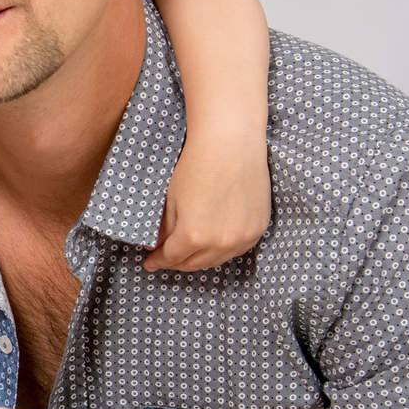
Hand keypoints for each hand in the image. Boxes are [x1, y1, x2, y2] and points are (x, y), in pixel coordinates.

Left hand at [145, 127, 270, 271]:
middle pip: (194, 264)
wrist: (231, 144)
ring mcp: (243, 238)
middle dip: (177, 263)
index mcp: (194, 236)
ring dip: (200, 259)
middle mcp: (221, 243)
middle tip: (166, 258)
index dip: (158, 261)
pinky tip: (213, 244)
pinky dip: (222, 250)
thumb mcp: (171, 200)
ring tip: (188, 253)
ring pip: (217, 260)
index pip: (171, 258)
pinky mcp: (259, 228)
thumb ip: (165, 228)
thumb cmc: (196, 167)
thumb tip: (158, 245)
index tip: (149, 263)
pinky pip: (237, 249)